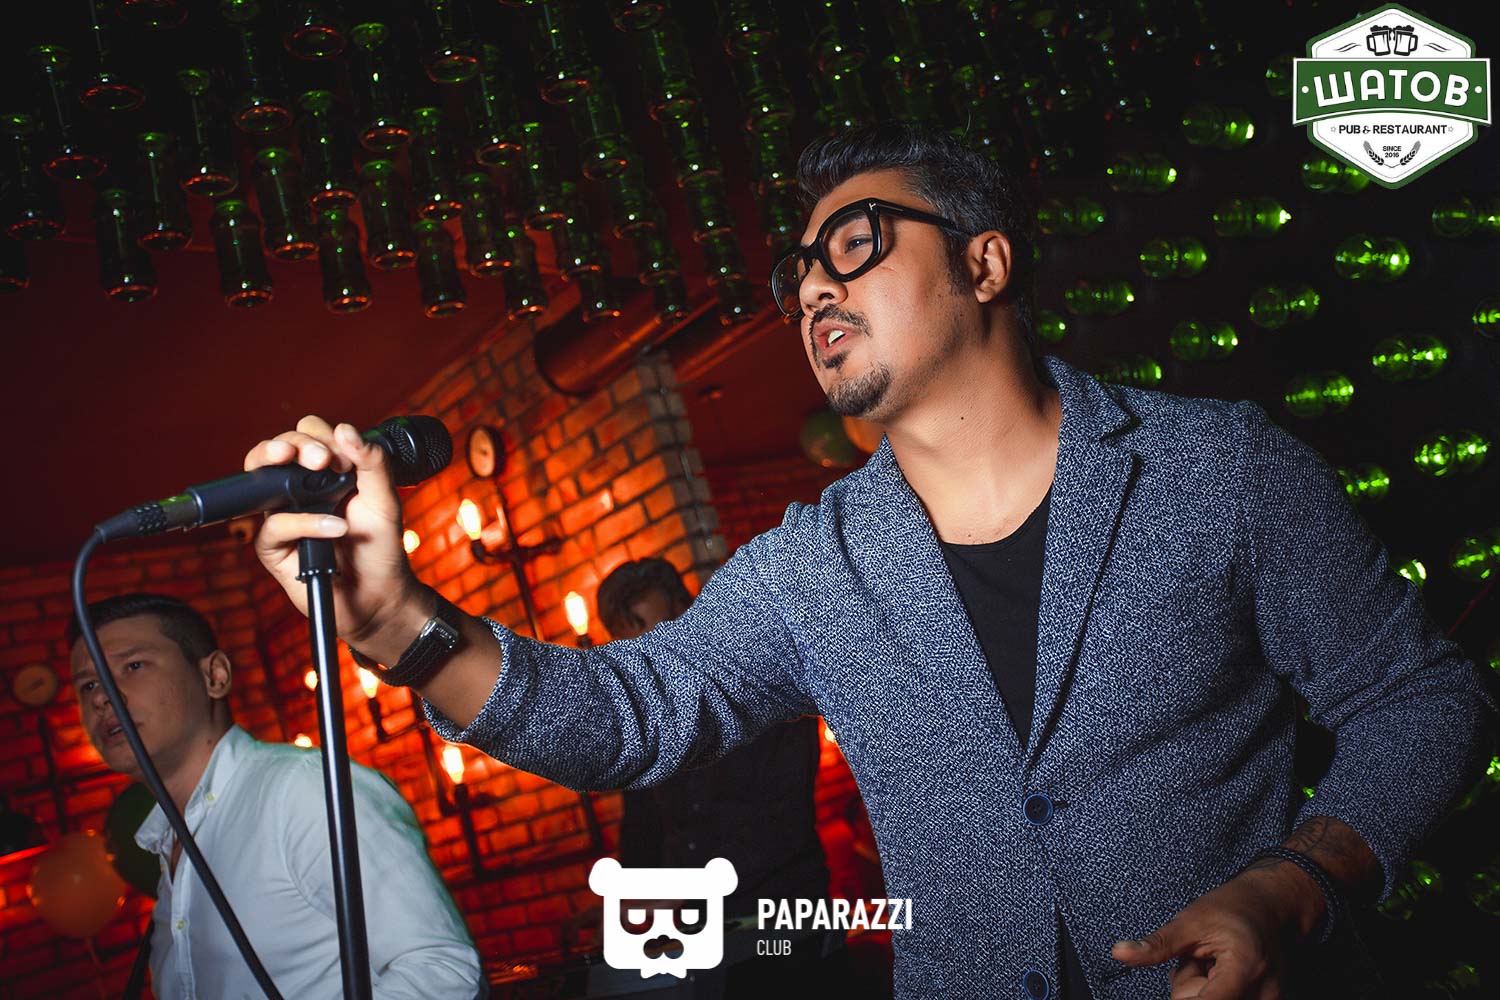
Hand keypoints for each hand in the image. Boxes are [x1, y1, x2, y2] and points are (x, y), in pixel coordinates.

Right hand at [243, 415, 426, 650]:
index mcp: (324, 472)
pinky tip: (335, 527)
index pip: (308, 435)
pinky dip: (306, 522)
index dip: (320, 436)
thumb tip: (346, 430)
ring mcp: (283, 514)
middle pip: (278, 448)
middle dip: (296, 443)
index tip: (344, 455)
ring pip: (261, 476)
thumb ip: (372, 462)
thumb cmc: (379, 547)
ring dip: (281, 460)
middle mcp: (299, 488)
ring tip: (315, 465)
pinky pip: (276, 525)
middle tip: (323, 458)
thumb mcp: (385, 499)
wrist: (378, 594)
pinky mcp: (274, 546)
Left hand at [1110, 864, 1318, 999]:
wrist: (1268, 905)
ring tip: (1210, 963)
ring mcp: (1267, 999)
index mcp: (1245, 967)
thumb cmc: (1231, 907)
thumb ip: (1157, 946)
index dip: (1184, 996)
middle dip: (1191, 987)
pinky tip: (1216, 973)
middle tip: (1198, 959)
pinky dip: (1212, 991)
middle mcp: (1264, 991)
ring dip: (1202, 989)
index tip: (1181, 974)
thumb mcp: (1189, 921)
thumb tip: (1119, 953)